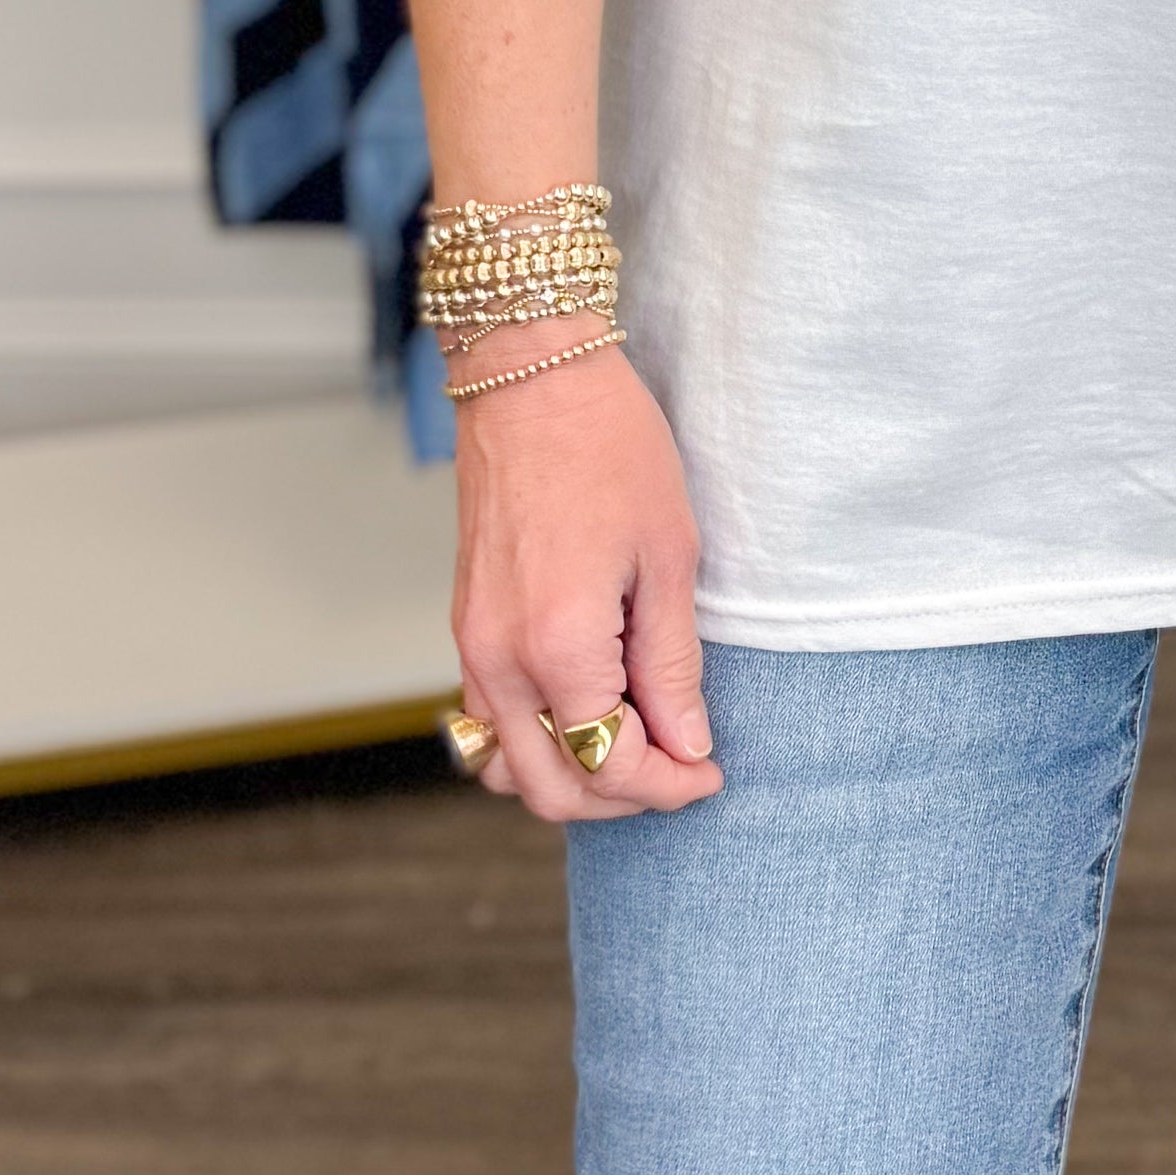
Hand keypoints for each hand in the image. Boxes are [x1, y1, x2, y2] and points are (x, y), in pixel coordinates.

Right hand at [449, 328, 726, 822]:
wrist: (531, 375)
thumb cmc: (609, 446)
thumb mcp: (668, 556)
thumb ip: (672, 664)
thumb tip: (687, 745)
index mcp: (557, 646)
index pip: (608, 767)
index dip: (669, 786)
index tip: (710, 773)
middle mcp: (500, 661)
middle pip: (550, 791)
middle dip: (622, 799)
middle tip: (680, 769)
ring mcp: (472, 646)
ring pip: (506, 769)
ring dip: (570, 778)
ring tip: (635, 744)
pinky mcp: (465, 626)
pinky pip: (487, 722)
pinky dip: (534, 741)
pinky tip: (588, 707)